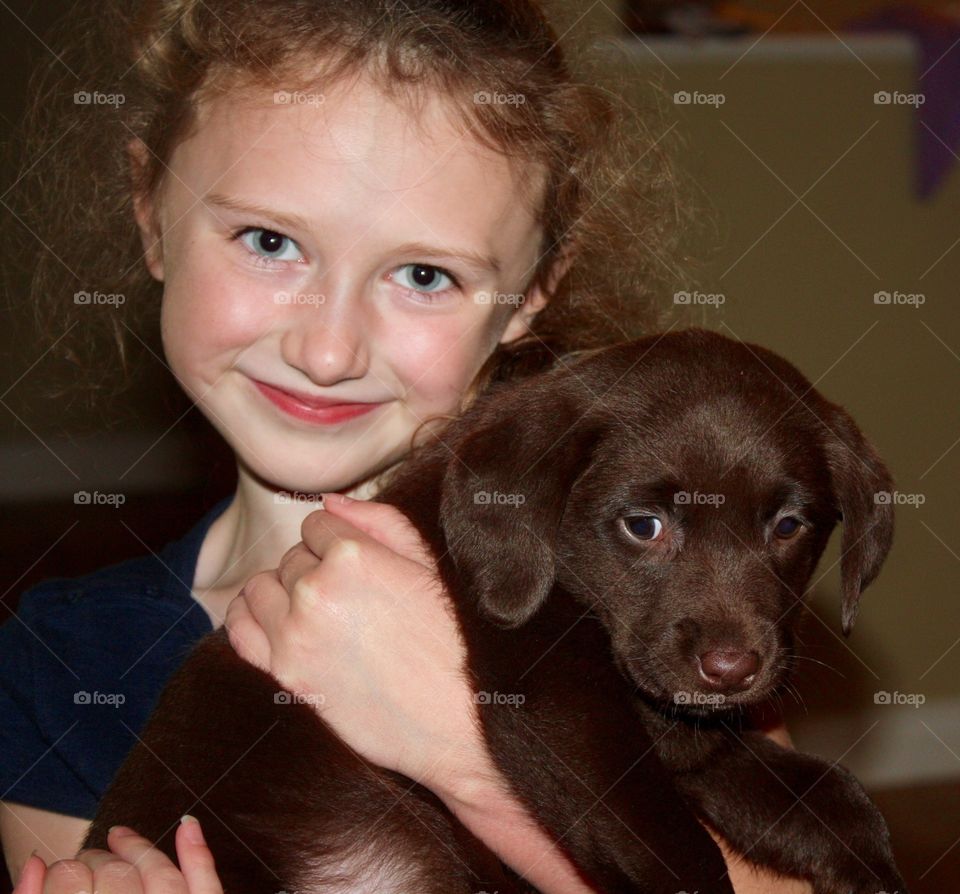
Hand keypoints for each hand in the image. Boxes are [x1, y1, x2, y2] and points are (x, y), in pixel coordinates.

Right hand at [13, 819, 221, 893]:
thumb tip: (33, 863)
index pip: (70, 882)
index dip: (60, 873)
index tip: (54, 873)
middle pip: (113, 878)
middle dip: (94, 864)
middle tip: (82, 863)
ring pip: (159, 877)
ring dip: (137, 852)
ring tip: (118, 838)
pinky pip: (206, 886)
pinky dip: (197, 853)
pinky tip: (187, 823)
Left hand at [225, 493, 490, 802]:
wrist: (459, 719)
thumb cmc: (453, 638)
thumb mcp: (427, 566)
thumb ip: (380, 522)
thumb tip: (330, 502)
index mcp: (354, 554)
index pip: (318, 524)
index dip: (337, 542)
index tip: (355, 563)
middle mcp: (316, 588)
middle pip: (292, 557)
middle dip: (315, 568)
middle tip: (348, 597)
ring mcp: (294, 632)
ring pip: (261, 587)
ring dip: (283, 592)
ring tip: (315, 611)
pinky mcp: (284, 673)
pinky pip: (239, 628)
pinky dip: (248, 617)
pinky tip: (272, 621)